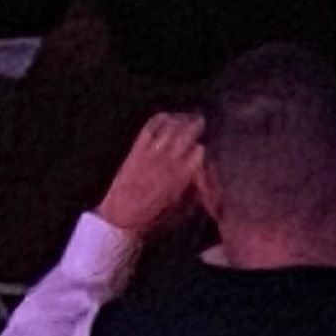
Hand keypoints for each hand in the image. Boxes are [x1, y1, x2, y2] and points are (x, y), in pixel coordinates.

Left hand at [98, 112, 203, 235]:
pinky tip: (169, 117)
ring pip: (170, 126)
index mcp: (184, 176)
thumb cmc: (158, 219)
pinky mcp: (136, 150)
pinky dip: (161, 119)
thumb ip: (199, 187)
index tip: (213, 144)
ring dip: (182, 119)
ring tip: (190, 117)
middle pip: (187, 133)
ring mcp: (151, 153)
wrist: (123, 218)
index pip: (202, 151)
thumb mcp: (186, 207)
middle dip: (198, 125)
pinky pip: (150, 127)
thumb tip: (208, 172)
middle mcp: (168, 160)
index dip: (209, 146)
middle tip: (205, 122)